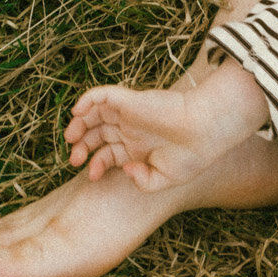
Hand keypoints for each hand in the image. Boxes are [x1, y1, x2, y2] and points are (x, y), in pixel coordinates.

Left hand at [65, 60, 267, 191]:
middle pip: (96, 134)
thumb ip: (143, 181)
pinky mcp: (130, 101)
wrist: (207, 132)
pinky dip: (86, 99)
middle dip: (81, 146)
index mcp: (139, 148)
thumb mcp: (166, 179)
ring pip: (94, 114)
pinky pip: (102, 95)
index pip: (107, 153)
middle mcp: (132, 130)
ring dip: (78, 124)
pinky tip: (77, 111)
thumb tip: (124, 169)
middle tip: (74, 159)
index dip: (95, 164)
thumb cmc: (192, 156)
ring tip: (71, 138)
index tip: (92, 176)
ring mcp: (129, 114)